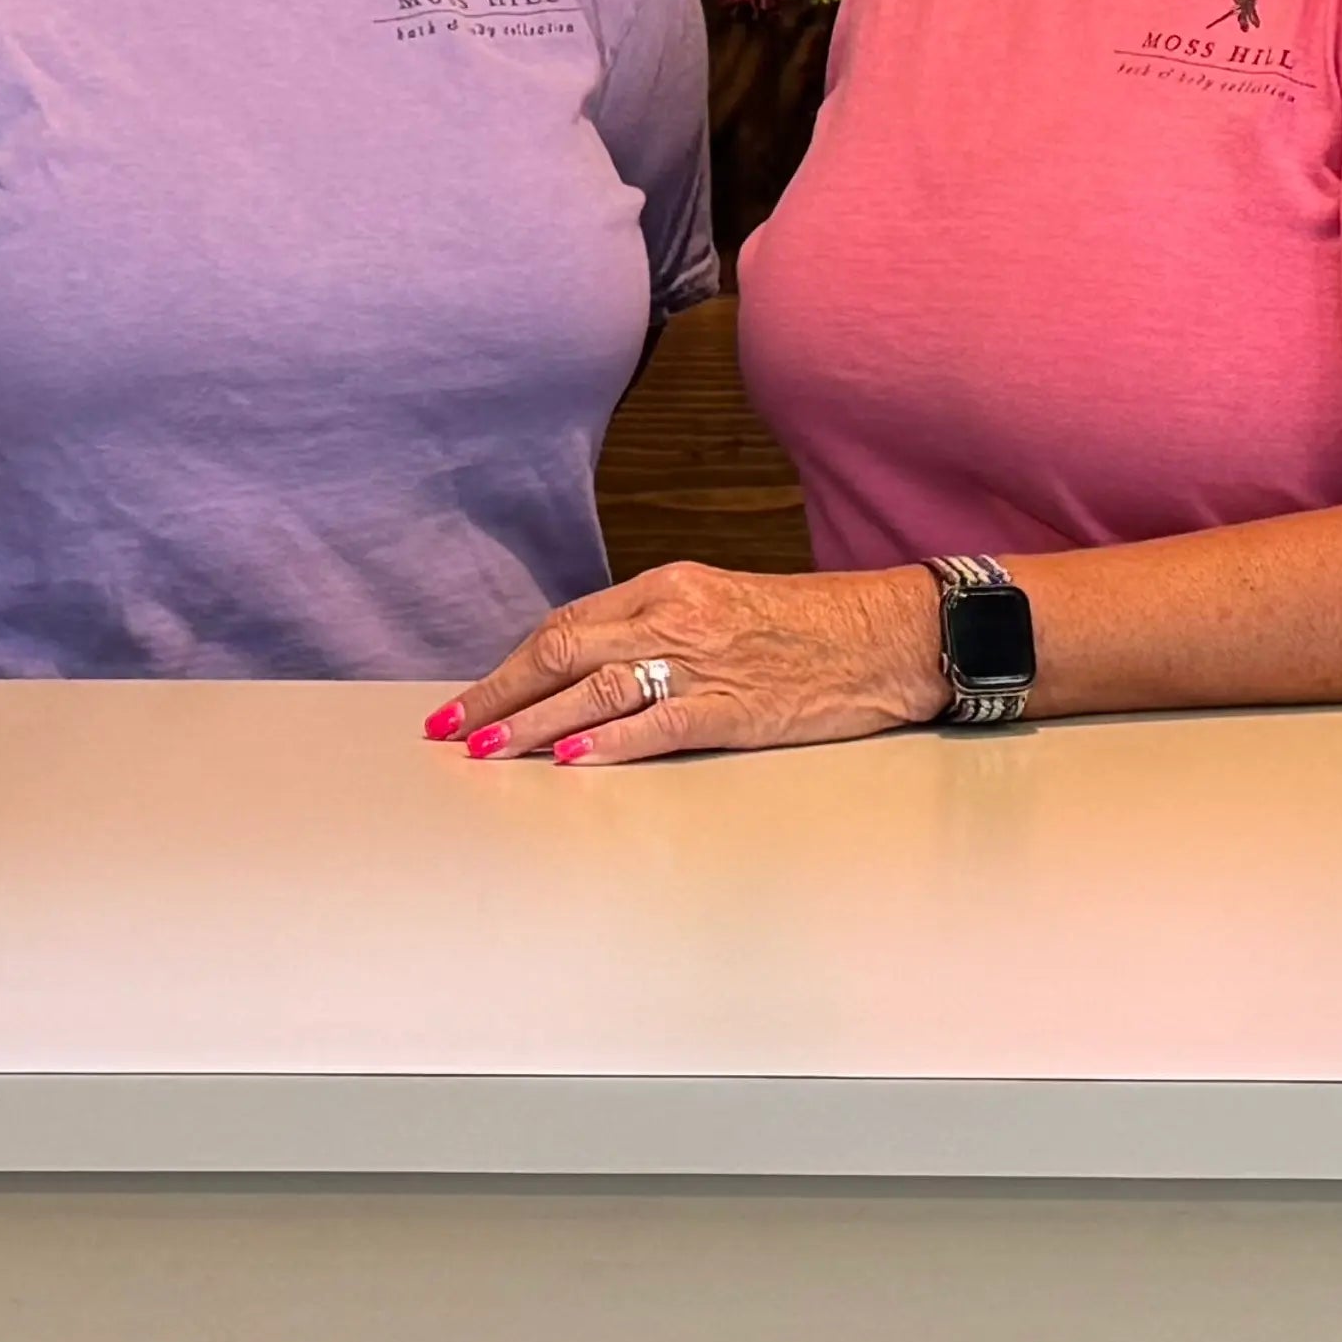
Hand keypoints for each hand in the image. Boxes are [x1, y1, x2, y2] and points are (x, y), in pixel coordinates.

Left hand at [435, 563, 950, 764]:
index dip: (511, 664)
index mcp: (670, 585)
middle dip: (497, 693)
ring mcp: (703, 662)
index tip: (471, 697)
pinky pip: (653, 723)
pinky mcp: (733, 708)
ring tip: (487, 749)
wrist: (890, 636)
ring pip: (593, 687)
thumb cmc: (814, 627)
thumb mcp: (724, 607)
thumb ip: (660, 632)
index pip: (568, 623)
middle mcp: (676, 617)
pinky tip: (566, 756)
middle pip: (561, 650)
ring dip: (529, 721)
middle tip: (451, 727)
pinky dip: (604, 740)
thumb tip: (594, 675)